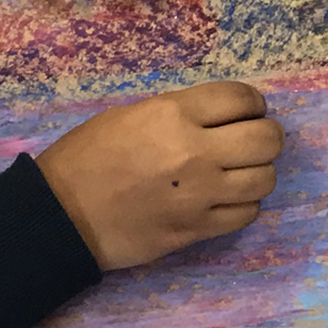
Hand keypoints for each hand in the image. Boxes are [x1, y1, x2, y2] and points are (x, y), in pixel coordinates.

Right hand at [36, 81, 283, 270]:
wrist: (61, 216)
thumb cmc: (87, 157)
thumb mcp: (130, 114)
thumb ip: (178, 111)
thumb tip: (218, 116)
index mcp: (175, 114)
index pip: (242, 98)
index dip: (252, 102)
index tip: (247, 110)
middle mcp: (196, 152)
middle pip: (266, 139)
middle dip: (265, 135)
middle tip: (251, 139)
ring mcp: (200, 195)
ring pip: (265, 179)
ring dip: (257, 171)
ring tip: (239, 171)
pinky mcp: (196, 230)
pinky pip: (246, 213)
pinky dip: (244, 204)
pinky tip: (227, 199)